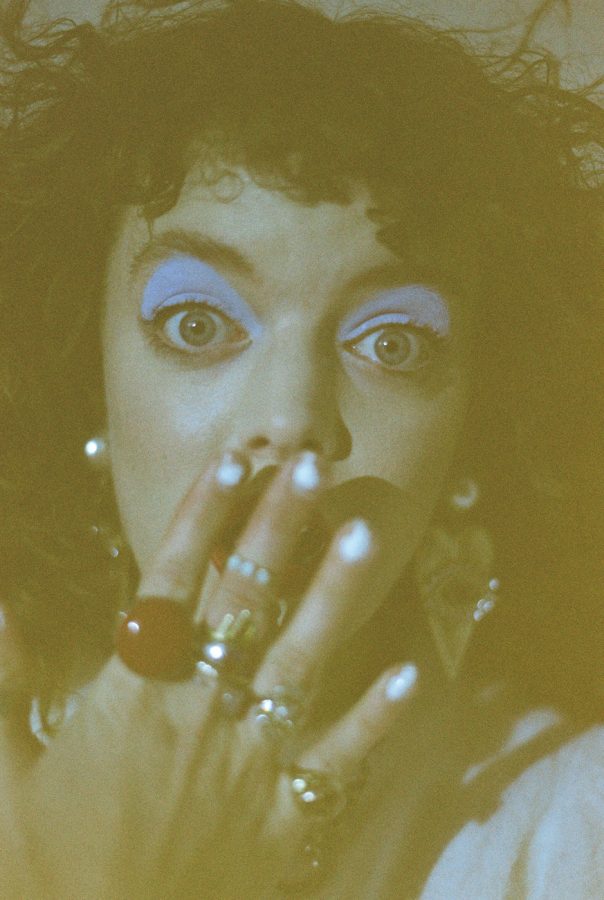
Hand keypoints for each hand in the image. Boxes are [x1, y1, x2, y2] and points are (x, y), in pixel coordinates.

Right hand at [0, 452, 417, 898]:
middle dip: (276, 526)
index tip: (232, 462)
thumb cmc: (45, 871)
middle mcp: (197, 712)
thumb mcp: (3, 778)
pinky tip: (410, 673)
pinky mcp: (282, 814)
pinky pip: (337, 761)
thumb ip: (2, 684)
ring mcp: (247, 760)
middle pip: (243, 600)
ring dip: (332, 592)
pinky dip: (375, 719)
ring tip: (362, 530)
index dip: (203, 516)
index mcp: (132, 696)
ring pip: (299, 659)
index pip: (171, 581)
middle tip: (309, 464)